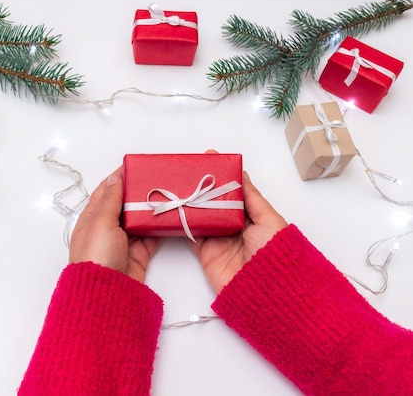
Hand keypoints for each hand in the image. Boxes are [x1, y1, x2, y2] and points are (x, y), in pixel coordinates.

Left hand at [69, 167, 162, 283]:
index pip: (106, 191)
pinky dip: (159, 228)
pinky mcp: (137, 255)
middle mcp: (106, 229)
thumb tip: (115, 177)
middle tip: (157, 179)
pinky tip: (169, 218)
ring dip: (151, 210)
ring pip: (139, 220)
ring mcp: (122, 243)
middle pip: (125, 205)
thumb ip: (111, 199)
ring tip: (167, 194)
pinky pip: (150, 237)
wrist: (105, 295)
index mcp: (92, 218)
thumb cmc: (96, 257)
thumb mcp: (101, 222)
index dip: (120, 178)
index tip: (136, 166)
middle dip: (139, 193)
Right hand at [189, 171, 287, 293]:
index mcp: (252, 218)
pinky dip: (182, 223)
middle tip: (190, 170)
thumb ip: (252, 198)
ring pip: (201, 216)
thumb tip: (241, 175)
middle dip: (203, 187)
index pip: (233, 193)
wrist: (266, 291)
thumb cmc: (275, 255)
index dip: (222, 177)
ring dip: (191, 202)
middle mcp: (234, 228)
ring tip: (180, 184)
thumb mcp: (269, 220)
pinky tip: (176, 208)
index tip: (210, 159)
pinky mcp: (205, 254)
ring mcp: (219, 240)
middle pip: (214, 203)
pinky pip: (191, 235)